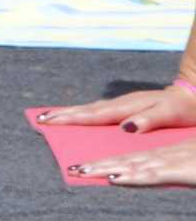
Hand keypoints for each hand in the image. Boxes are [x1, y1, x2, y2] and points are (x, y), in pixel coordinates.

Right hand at [38, 82, 195, 133]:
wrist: (195, 93)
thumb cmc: (185, 107)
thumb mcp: (170, 114)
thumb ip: (148, 119)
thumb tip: (125, 127)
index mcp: (129, 107)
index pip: (95, 115)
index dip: (71, 119)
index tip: (50, 121)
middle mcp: (123, 104)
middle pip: (88, 111)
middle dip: (64, 115)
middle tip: (41, 120)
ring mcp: (125, 104)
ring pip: (92, 110)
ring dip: (72, 114)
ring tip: (52, 118)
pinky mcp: (129, 107)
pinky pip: (101, 112)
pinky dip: (86, 114)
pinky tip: (81, 117)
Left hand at [70, 138, 195, 186]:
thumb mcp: (191, 164)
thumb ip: (176, 168)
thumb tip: (155, 172)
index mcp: (166, 154)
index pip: (131, 157)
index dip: (107, 161)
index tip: (84, 165)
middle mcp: (164, 155)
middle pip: (125, 160)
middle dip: (97, 164)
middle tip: (71, 169)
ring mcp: (171, 161)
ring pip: (132, 165)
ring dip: (105, 169)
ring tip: (80, 171)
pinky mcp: (181, 170)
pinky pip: (152, 174)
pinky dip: (132, 177)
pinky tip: (114, 179)